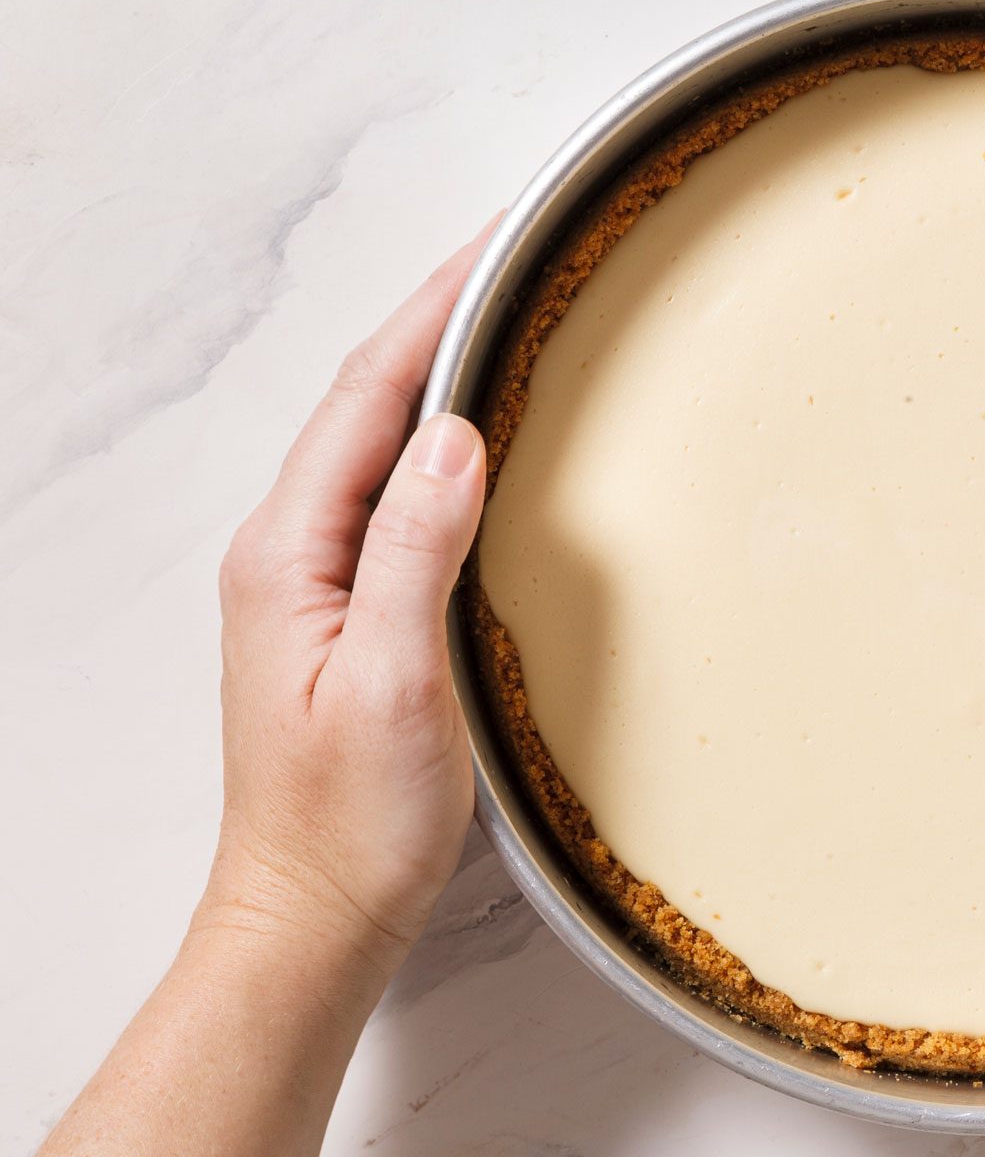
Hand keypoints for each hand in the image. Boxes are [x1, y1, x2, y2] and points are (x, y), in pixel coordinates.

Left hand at [6, 230, 494, 1156]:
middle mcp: (291, 550)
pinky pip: (399, 493)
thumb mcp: (388, 686)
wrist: (312, 916)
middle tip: (524, 252)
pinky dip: (447, 440)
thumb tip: (454, 434)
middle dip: (443, 313)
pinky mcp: (351, 610)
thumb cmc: (347, 823)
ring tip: (516, 312)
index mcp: (289, 552)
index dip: (437, 307)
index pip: (369, 393)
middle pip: (371, 398)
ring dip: (444, 367)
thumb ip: (413, 551)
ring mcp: (317, 579)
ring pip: (384, 439)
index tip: (503, 241)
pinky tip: (491, 435)